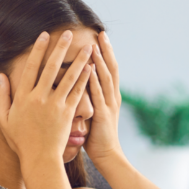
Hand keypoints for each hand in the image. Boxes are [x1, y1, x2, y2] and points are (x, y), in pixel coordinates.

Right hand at [0, 31, 92, 163]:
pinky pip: (77, 92)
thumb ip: (3, 97)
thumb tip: (1, 77)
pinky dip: (84, 79)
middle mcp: (38, 98)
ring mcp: (54, 105)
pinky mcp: (67, 113)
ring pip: (68, 77)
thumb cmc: (21, 141)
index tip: (44, 35)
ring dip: (78, 60)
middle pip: (50, 67)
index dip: (38, 50)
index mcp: (22, 97)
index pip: (30, 68)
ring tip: (87, 47)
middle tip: (67, 33)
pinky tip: (91, 68)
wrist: (39, 159)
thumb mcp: (5, 119)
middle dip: (60, 48)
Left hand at [85, 31, 123, 162]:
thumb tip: (78, 85)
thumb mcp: (93, 113)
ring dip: (100, 61)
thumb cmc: (96, 137)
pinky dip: (94, 80)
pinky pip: (98, 94)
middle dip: (106, 50)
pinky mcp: (103, 114)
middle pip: (110, 68)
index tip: (99, 37)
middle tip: (101, 33)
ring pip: (106, 78)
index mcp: (109, 96)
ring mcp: (108, 104)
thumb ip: (88, 98)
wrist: (107, 155)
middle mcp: (111, 96)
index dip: (105, 53)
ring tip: (95, 45)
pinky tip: (89, 68)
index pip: (107, 69)